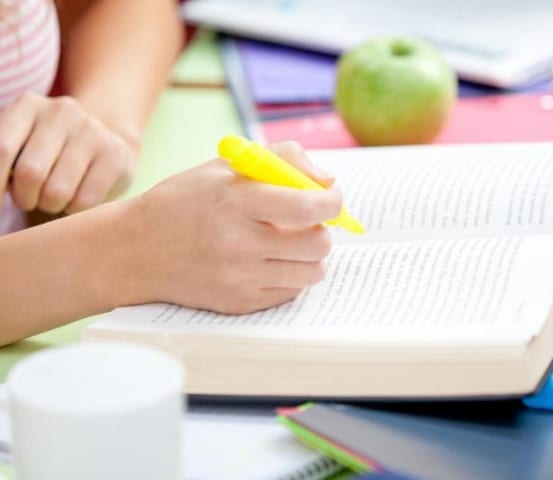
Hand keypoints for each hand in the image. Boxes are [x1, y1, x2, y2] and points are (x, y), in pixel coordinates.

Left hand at [0, 93, 137, 214]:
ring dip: (50, 206)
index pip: (2, 149)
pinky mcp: (116, 155)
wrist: (106, 142)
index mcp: (28, 105)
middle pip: (31, 172)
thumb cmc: (50, 152)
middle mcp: (62, 112)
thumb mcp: (20, 143)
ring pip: (58, 191)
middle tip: (28, 200)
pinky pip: (85, 200)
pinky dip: (75, 210)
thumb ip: (3, 159)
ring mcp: (93, 132)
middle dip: (25, 198)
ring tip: (53, 200)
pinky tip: (76, 200)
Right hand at [125, 141, 341, 313]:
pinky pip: (291, 292)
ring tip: (289, 243)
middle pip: (317, 244)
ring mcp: (239, 278)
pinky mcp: (239, 303)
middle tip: (307, 222)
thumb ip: (281, 161)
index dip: (332, 202)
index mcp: (236, 202)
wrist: (135, 251)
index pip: (306, 206)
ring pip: (311, 272)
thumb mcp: (225, 167)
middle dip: (323, 229)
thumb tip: (328, 181)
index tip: (332, 198)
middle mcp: (238, 243)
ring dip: (310, 255)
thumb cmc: (185, 202)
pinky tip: (270, 262)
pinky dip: (290, 275)